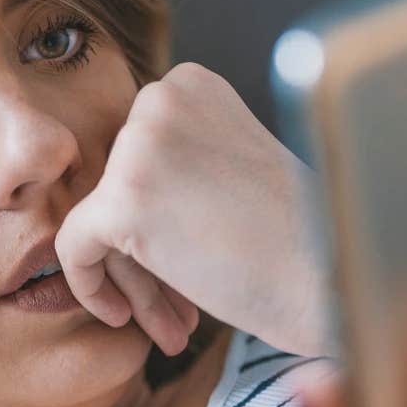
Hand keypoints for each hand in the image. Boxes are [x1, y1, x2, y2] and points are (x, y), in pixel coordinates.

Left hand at [54, 62, 330, 356]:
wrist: (333, 280)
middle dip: (141, 252)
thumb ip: (176, 165)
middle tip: (178, 307)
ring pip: (97, 222)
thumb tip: (106, 199)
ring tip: (171, 322)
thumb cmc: (301, 240)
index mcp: (191, 84)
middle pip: (113, 186)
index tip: (188, 261)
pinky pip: (74, 247)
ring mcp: (140, 145)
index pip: (135, 154)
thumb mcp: (232, 170)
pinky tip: (125, 317)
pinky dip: (90, 286)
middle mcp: (162, 97)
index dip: (156, 216)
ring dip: (132, 278)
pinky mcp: (122, 200)